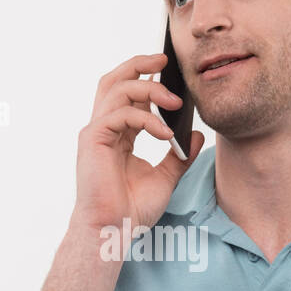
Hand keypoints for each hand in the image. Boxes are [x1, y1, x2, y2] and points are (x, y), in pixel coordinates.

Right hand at [72, 53, 204, 231]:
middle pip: (115, 79)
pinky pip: (120, 114)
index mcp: (118, 134)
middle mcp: (104, 128)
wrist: (113, 231)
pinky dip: (146, 119)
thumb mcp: (166, 178)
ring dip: (149, 89)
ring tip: (175, 103)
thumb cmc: (131, 210)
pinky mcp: (93, 140)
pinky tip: (165, 134)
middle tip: (165, 59)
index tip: (169, 69)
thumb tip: (197, 135)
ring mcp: (96, 132)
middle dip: (139, 64)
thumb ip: (179, 155)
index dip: (146, 76)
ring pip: (117, 89)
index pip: (128, 94)